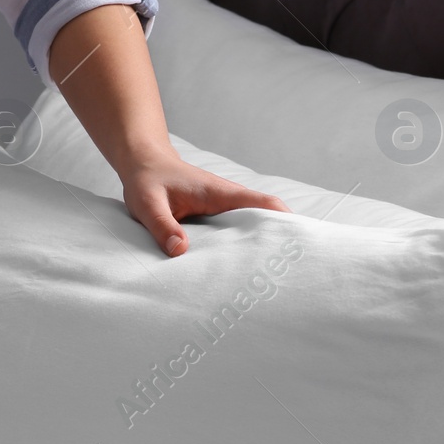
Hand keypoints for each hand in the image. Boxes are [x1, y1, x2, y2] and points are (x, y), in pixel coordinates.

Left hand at [118, 149, 291, 256]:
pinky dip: (243, 248)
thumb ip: (163, 226)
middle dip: (281, 241)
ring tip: (273, 278)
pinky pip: (236, 233)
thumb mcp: (148, 203)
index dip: (285, 221)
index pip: (263, 203)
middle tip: (290, 273)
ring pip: (252, 228)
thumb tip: (181, 250)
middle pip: (266, 218)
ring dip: (263, 247)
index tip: (300, 243)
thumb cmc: (148, 180)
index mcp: (220, 193)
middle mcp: (228, 201)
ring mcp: (223, 210)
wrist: (143, 165)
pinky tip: (243, 270)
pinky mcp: (215, 219)